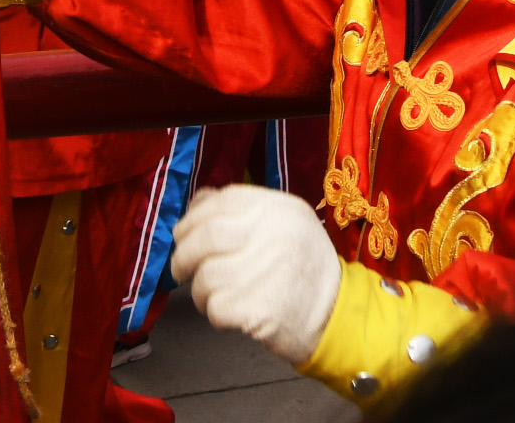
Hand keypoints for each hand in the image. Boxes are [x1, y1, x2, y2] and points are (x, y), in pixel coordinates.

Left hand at [175, 184, 343, 362]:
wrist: (332, 312)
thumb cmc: (301, 266)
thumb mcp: (285, 222)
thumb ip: (243, 210)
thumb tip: (196, 205)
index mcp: (279, 208)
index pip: (221, 200)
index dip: (192, 218)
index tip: (183, 235)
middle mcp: (271, 234)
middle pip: (204, 237)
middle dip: (183, 255)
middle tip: (181, 269)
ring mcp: (262, 271)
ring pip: (204, 277)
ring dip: (201, 291)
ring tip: (218, 295)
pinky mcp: (254, 308)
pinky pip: (214, 308)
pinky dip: (215, 313)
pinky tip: (233, 312)